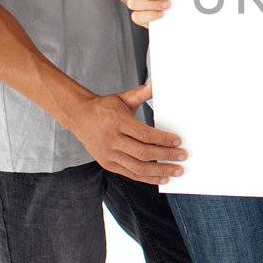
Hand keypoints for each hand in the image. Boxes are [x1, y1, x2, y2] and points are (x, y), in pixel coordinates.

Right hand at [67, 82, 184, 182]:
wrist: (79, 117)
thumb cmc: (104, 108)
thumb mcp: (122, 98)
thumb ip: (140, 93)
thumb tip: (155, 84)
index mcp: (117, 121)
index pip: (144, 134)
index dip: (163, 139)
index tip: (178, 141)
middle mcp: (111, 139)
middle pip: (143, 153)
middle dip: (166, 156)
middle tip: (182, 156)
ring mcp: (108, 154)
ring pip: (138, 167)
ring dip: (160, 171)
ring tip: (176, 171)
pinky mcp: (107, 164)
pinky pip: (130, 174)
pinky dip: (147, 178)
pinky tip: (161, 177)